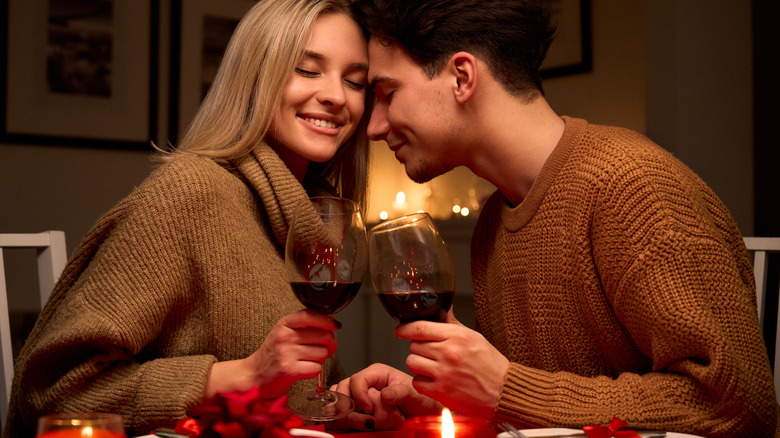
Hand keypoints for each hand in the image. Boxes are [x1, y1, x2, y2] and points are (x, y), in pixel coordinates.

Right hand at [204, 309, 339, 400]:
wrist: (253, 375)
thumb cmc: (273, 354)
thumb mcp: (284, 332)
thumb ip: (303, 327)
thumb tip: (332, 326)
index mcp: (285, 323)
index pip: (310, 315)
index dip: (327, 320)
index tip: (336, 325)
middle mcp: (285, 336)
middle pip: (324, 335)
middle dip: (330, 345)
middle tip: (324, 350)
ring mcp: (286, 352)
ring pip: (323, 353)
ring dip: (320, 359)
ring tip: (307, 361)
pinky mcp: (289, 369)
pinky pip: (317, 368)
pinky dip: (314, 371)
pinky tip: (303, 370)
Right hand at [330, 363, 441, 430]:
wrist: (425, 415)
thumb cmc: (422, 401)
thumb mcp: (416, 396)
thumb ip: (402, 393)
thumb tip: (385, 394)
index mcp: (377, 374)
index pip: (357, 379)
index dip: (359, 394)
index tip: (368, 409)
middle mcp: (366, 384)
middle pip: (343, 390)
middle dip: (350, 407)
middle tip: (366, 420)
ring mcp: (359, 398)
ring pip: (339, 402)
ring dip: (347, 416)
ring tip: (367, 424)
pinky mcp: (357, 412)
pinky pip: (341, 414)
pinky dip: (345, 422)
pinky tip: (361, 427)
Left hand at [396, 310, 509, 417]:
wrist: (504, 392)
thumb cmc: (491, 365)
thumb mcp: (474, 337)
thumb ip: (453, 323)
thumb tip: (441, 308)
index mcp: (457, 336)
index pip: (420, 328)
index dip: (405, 328)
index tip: (400, 330)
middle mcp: (449, 353)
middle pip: (414, 345)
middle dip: (418, 348)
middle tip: (430, 353)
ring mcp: (444, 373)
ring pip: (412, 362)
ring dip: (418, 364)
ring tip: (431, 366)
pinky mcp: (441, 392)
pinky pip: (417, 382)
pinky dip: (422, 382)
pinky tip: (434, 380)